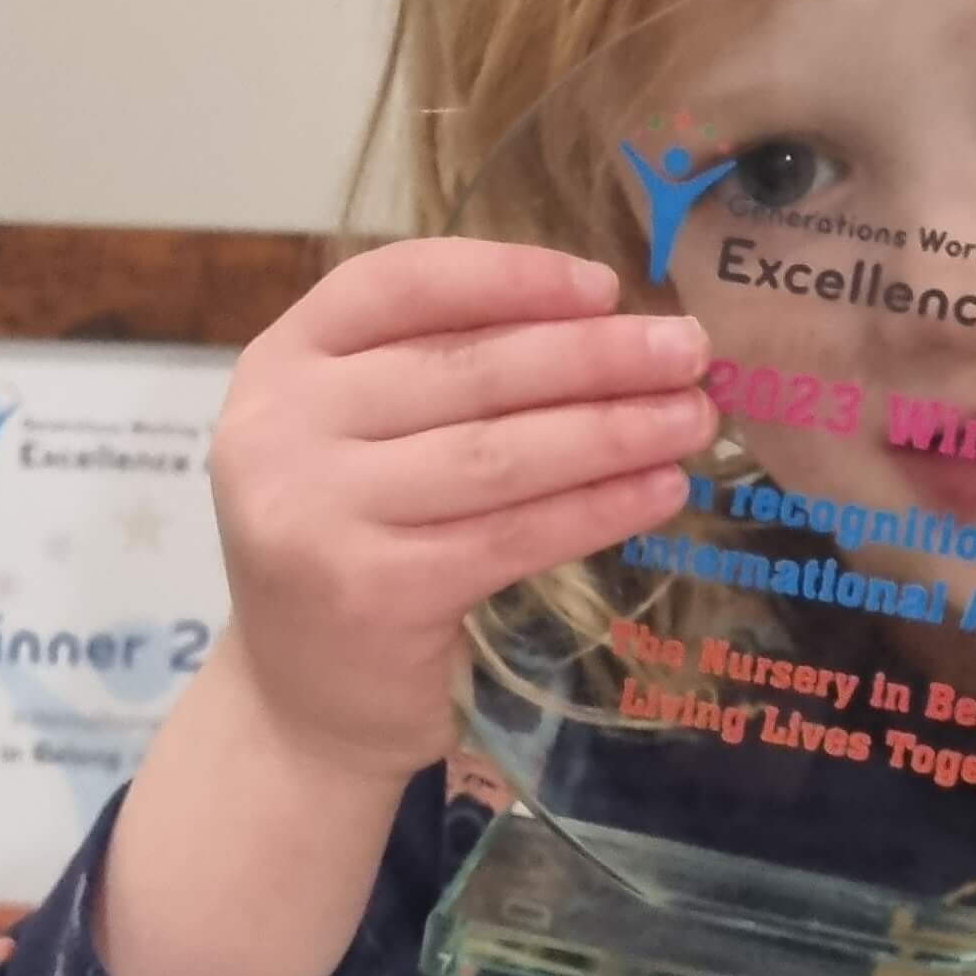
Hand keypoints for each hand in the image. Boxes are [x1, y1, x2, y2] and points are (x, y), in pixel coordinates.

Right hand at [207, 237, 715, 784]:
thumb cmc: (359, 542)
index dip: (511, 276)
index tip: (607, 287)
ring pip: (501, 452)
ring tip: (693, 418)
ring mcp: (319, 511)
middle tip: (690, 350)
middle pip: (468, 367)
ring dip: (614, 430)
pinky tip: (660, 491)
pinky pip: (515, 534)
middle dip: (594, 355)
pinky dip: (599, 508)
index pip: (402, 284)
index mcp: (283, 360)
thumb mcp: (366, 434)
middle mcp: (282, 427)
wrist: (301, 699)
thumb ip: (446, 370)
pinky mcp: (374, 590)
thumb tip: (611, 324)